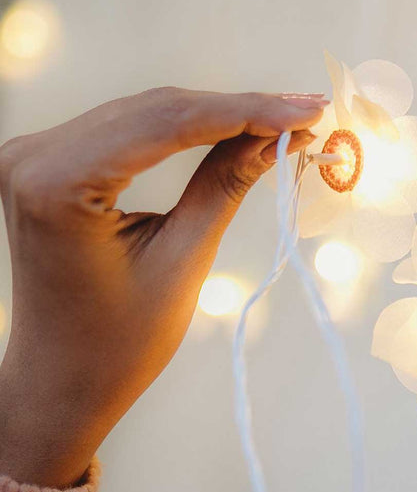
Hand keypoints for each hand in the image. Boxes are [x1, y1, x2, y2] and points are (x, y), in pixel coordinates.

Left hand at [0, 87, 325, 487]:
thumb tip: (279, 136)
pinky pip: (132, 129)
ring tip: (282, 119)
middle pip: (158, 110)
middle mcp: (36, 156)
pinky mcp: (53, 162)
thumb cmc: (118, 343)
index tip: (306, 110)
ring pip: (148, 113)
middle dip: (239, 110)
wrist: (62, 381)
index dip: (246, 112)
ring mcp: (39, 155)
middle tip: (305, 112)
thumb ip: (226, 185)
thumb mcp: (182, 260)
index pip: (169, 125)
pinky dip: (187, 128)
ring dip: (218, 114)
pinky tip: (233, 126)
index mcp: (56, 185)